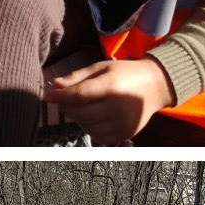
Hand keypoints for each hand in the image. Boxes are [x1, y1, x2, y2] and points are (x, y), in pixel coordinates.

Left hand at [47, 58, 172, 142]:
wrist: (156, 85)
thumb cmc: (125, 73)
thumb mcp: (102, 67)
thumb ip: (78, 77)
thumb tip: (56, 84)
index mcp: (111, 85)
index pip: (79, 95)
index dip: (60, 97)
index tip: (49, 96)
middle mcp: (118, 106)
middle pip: (80, 113)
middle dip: (66, 108)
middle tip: (63, 101)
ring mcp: (123, 122)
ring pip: (87, 127)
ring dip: (78, 119)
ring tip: (82, 108)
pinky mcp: (125, 133)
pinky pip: (99, 137)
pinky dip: (90, 129)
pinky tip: (93, 118)